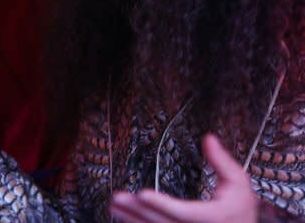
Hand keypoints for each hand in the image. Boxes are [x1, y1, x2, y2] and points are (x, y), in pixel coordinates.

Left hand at [109, 134, 256, 222]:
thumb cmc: (239, 209)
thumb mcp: (238, 184)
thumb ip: (222, 162)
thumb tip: (208, 138)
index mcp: (213, 218)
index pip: (184, 212)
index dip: (162, 204)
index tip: (143, 194)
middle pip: (163, 222)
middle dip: (138, 210)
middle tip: (118, 198)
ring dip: (133, 219)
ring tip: (114, 206)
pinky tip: (124, 217)